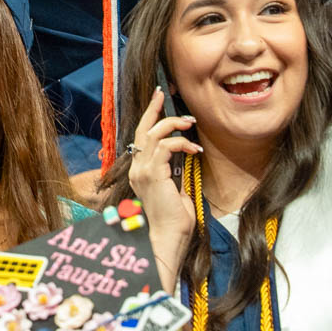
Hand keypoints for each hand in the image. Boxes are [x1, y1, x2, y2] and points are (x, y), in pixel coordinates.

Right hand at [128, 88, 201, 289]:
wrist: (168, 237)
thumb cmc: (174, 219)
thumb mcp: (174, 189)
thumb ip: (172, 171)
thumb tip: (182, 155)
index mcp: (139, 171)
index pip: (141, 137)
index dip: (150, 117)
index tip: (158, 101)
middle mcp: (136, 168)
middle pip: (142, 129)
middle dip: (154, 109)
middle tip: (163, 93)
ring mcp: (142, 170)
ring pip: (154, 133)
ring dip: (174, 124)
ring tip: (190, 124)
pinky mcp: (152, 173)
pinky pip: (165, 146)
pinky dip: (182, 143)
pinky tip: (195, 150)